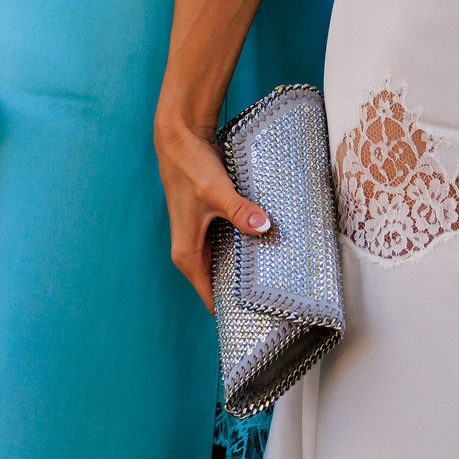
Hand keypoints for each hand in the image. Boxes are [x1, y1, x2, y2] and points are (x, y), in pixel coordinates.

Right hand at [155, 104, 270, 313]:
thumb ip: (239, 211)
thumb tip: (263, 226)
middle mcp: (190, 251)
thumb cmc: (190, 166)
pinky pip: (228, 247)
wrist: (179, 139)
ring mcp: (199, 238)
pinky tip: (267, 248)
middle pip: (219, 284)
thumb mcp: (217, 191)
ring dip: (246, 270)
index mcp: (187, 254)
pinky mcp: (208, 224)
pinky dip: (245, 249)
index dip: (233, 309)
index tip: (260, 319)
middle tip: (278, 300)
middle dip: (244, 293)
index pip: (210, 296)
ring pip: (225, 265)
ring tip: (279, 278)